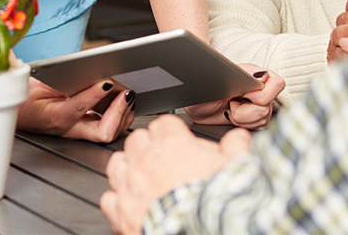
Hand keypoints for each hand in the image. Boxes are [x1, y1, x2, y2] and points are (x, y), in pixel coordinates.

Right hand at [17, 78, 135, 142]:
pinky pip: (110, 126)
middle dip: (119, 112)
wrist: (22, 114)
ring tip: (128, 94)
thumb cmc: (29, 99)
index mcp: (55, 116)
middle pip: (103, 131)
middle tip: (127, 93)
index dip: (94, 95)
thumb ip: (62, 77)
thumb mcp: (40, 83)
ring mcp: (82, 132)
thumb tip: (87, 67)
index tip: (107, 81)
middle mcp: (71, 129)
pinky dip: (121, 114)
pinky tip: (123, 100)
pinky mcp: (88, 129)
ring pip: (111, 131)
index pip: (77, 107)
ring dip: (124, 113)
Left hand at [99, 115, 250, 233]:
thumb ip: (235, 147)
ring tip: (141, 176)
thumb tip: (238, 137)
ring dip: (127, 167)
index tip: (178, 139)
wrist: (205, 232)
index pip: (164, 123)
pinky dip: (117, 200)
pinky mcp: (122, 212)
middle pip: (137, 139)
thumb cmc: (219, 202)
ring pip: (116, 163)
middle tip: (162, 158)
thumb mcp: (238, 168)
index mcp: (172, 145)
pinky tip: (130, 203)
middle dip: (147, 146)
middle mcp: (146, 161)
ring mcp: (130, 186)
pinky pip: (109, 199)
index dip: (172, 131)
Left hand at [183, 66, 284, 129]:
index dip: (261, 94)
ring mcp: (257, 104)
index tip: (243, 96)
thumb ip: (240, 75)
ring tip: (229, 110)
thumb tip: (263, 75)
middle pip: (268, 107)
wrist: (194, 104)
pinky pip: (258, 128)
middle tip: (230, 104)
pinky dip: (243, 125)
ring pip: (263, 119)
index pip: (276, 83)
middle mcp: (258, 88)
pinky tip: (232, 117)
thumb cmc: (202, 88)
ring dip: (242, 119)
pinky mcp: (254, 119)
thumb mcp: (215, 78)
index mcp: (252, 74)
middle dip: (245, 111)